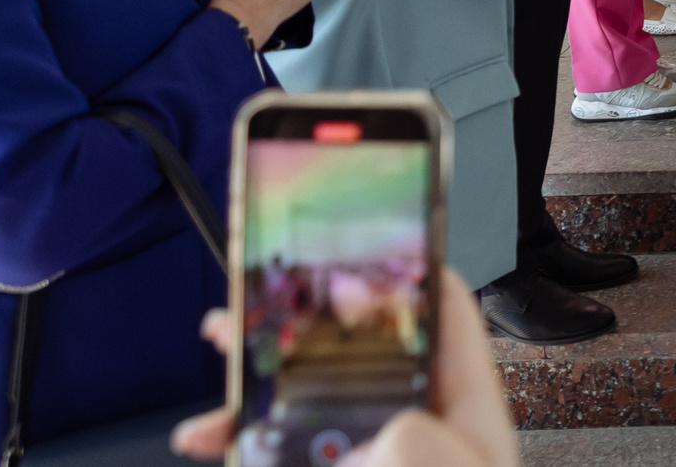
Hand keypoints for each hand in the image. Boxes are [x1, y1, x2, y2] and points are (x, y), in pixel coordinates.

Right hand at [173, 268, 520, 466]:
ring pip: (310, 412)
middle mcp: (419, 438)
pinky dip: (245, 449)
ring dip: (258, 389)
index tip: (357, 231)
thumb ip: (414, 449)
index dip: (405, 265)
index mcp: (464, 417)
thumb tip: (370, 435)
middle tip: (255, 299)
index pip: (444, 315)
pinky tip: (211, 443)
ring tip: (217, 367)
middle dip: (302, 326)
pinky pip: (285, 458)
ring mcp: (373, 463)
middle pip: (359, 359)